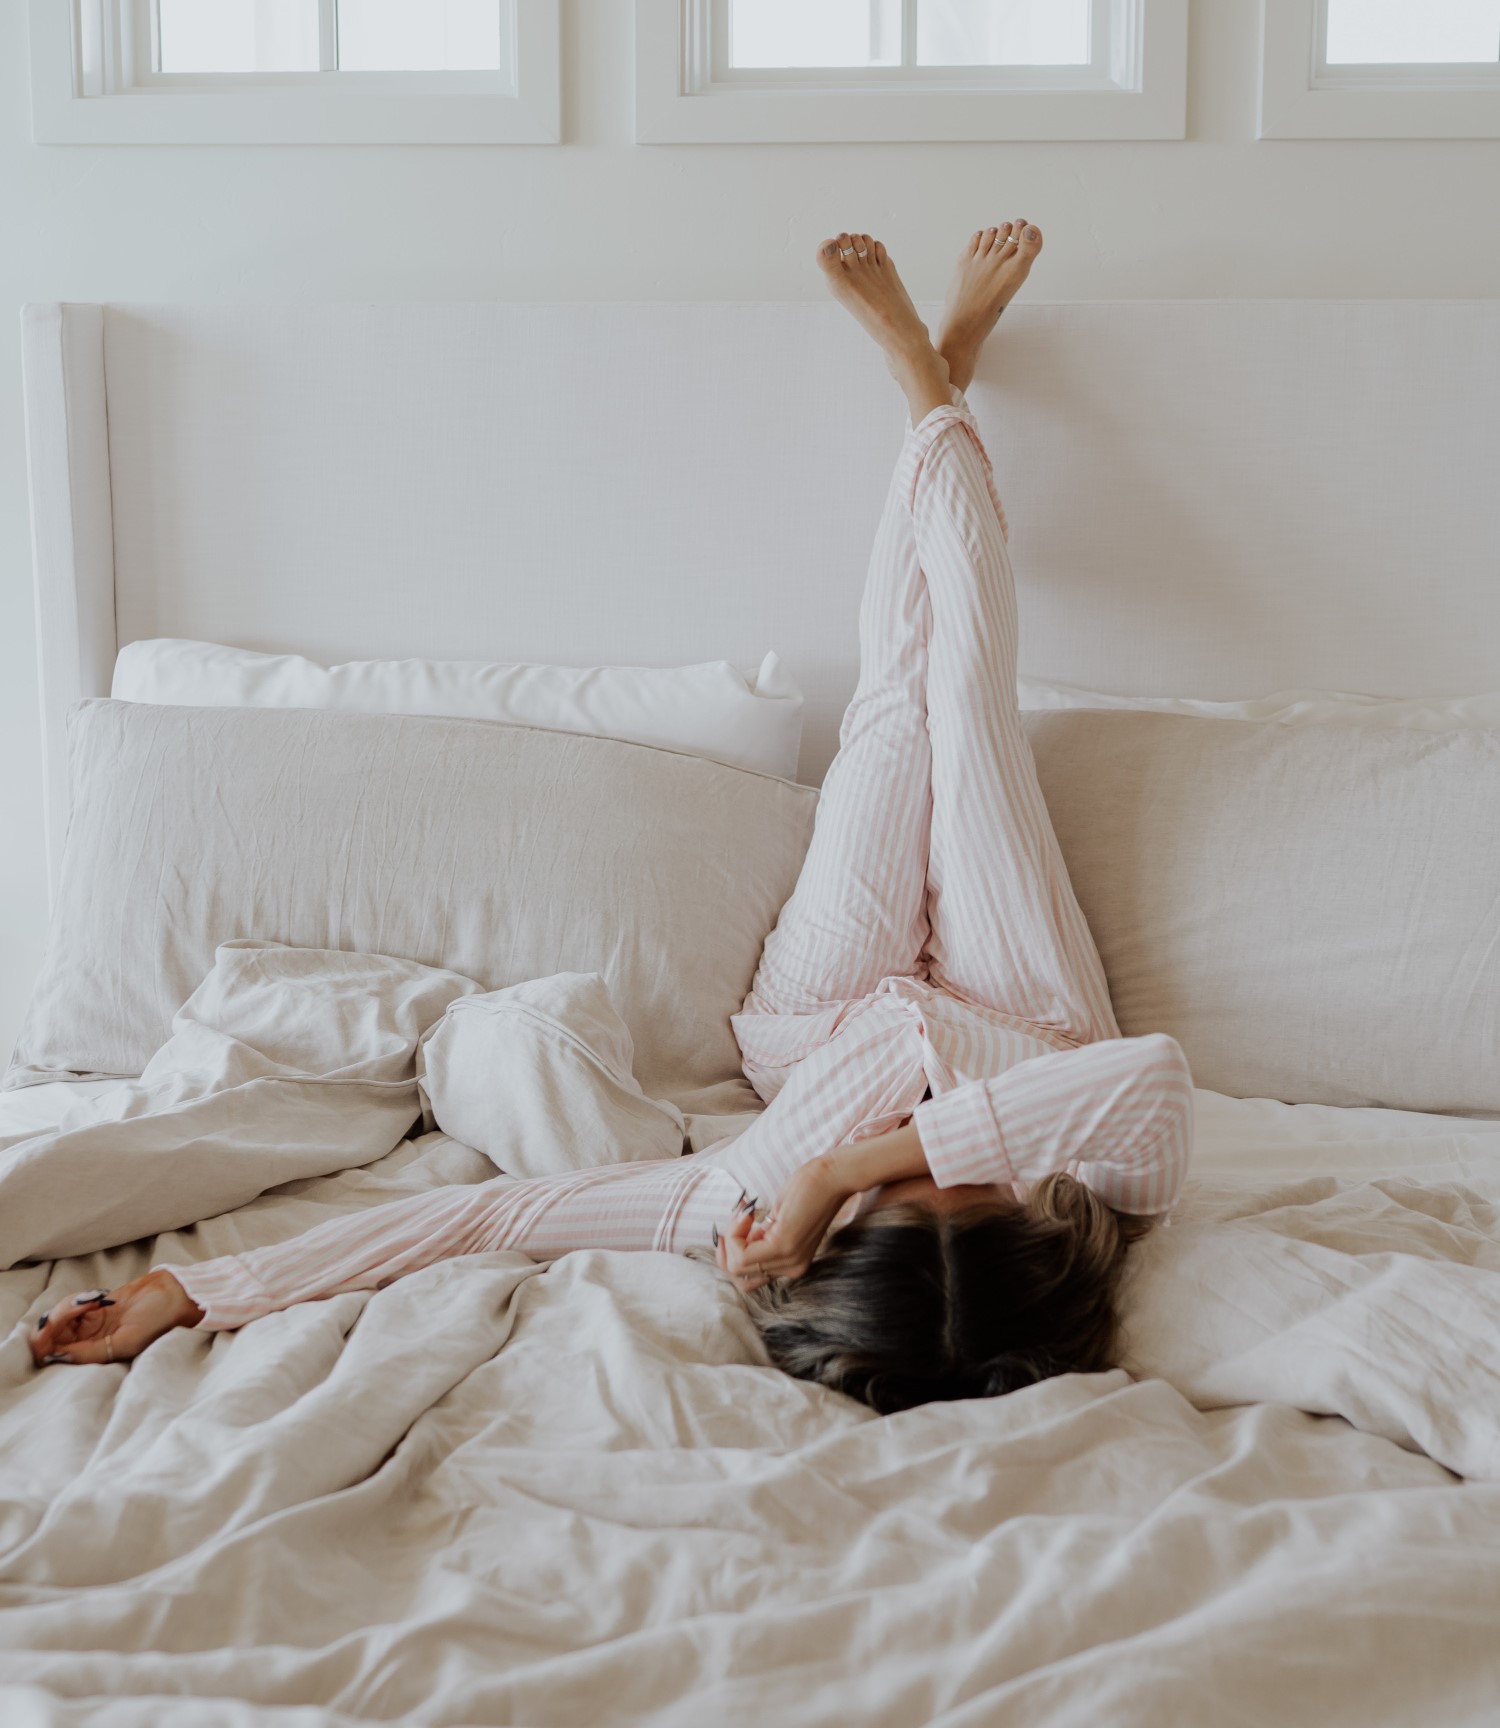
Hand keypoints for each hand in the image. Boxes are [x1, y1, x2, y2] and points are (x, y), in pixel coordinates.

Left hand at [29, 1270, 202, 1368]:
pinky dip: (76, 1300)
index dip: (45, 1345)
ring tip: (94, 1299)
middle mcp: (87, 1346)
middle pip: (50, 1338)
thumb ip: (92, 1353)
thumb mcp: (126, 1341)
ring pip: (58, 1320)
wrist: (173, 1294)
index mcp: (94, 1360)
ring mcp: (89, 1327)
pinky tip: (97, 1297)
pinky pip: (70, 1306)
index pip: (53, 1358)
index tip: (51, 1328)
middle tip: (75, 1307)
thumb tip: (57, 1356)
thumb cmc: (158, 1321)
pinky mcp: (93, 1310)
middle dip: (55, 1321)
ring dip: (68, 1307)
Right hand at [715, 1158, 852, 1292]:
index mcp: (791, 1264)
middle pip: (740, 1279)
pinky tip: (746, 1212)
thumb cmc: (806, 1191)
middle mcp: (791, 1268)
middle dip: (726, 1252)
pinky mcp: (783, 1245)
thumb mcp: (777, 1221)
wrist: (833, 1176)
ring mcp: (788, 1259)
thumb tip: (733, 1243)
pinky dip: (735, 1231)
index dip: (732, 1255)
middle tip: (734, 1223)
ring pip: (737, 1267)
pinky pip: (742, 1252)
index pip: (748, 1279)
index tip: (735, 1226)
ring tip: (743, 1213)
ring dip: (730, 1238)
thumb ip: (760, 1238)